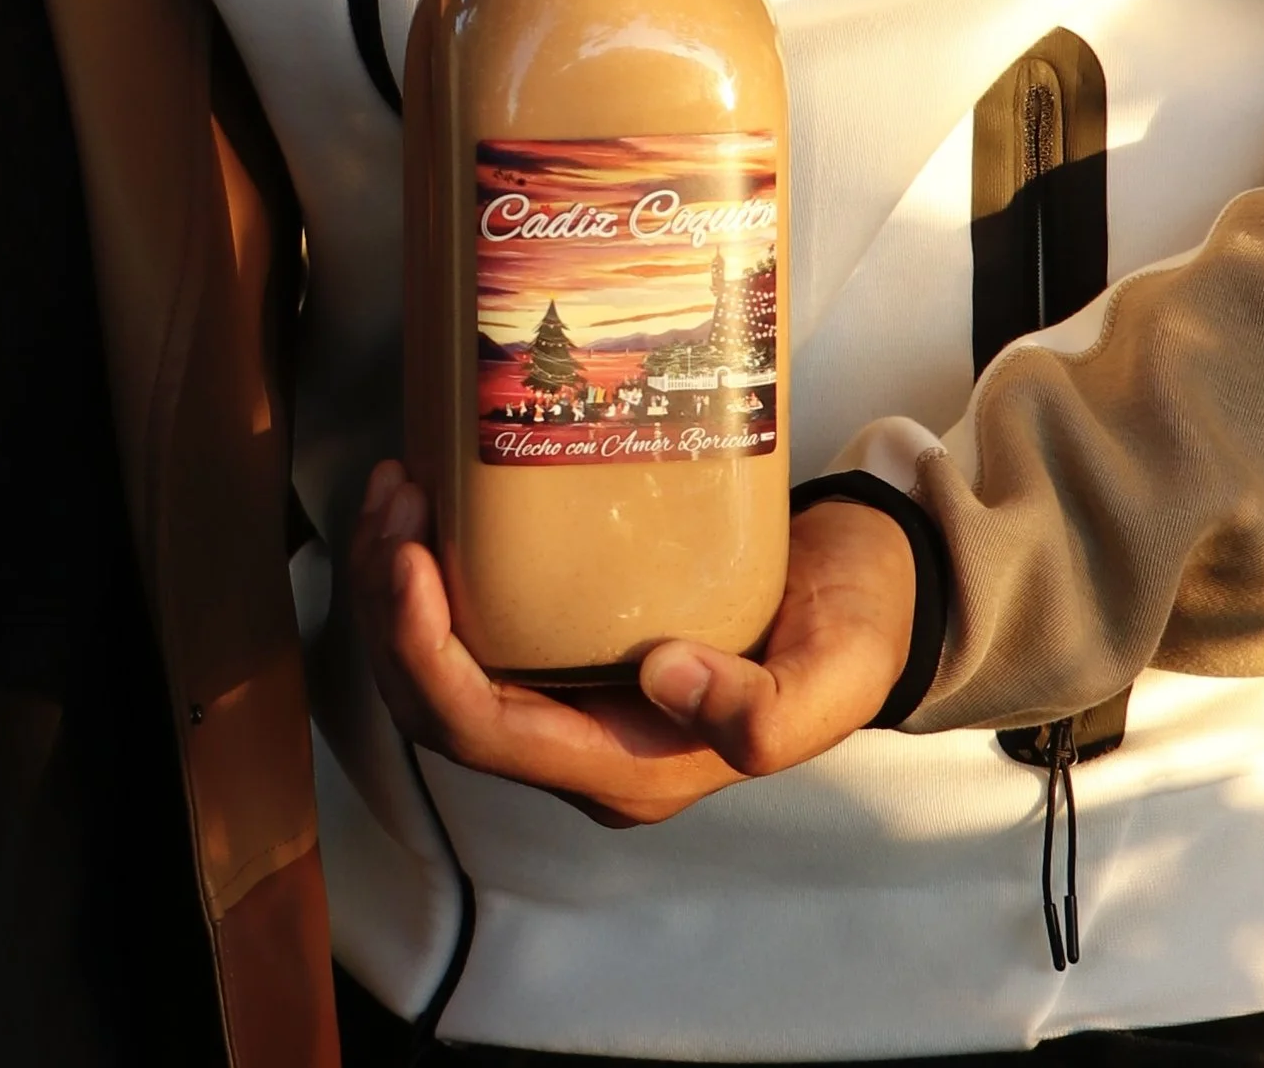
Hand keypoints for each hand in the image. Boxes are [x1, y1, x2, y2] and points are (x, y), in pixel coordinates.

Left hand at [350, 460, 914, 826]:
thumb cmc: (856, 624)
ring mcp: (563, 701)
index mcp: (629, 770)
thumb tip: (662, 678)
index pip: (482, 732)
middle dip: (388, 610)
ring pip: (433, 669)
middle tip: (393, 503)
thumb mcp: (837, 669)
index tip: (410, 560)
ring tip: (395, 492)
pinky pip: (464, 629)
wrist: (874, 588)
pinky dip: (425, 574)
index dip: (425, 654)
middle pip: (434, 704)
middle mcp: (579, 747)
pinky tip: (429, 503)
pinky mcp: (560, 649)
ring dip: (392, 587)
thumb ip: (768, 709)